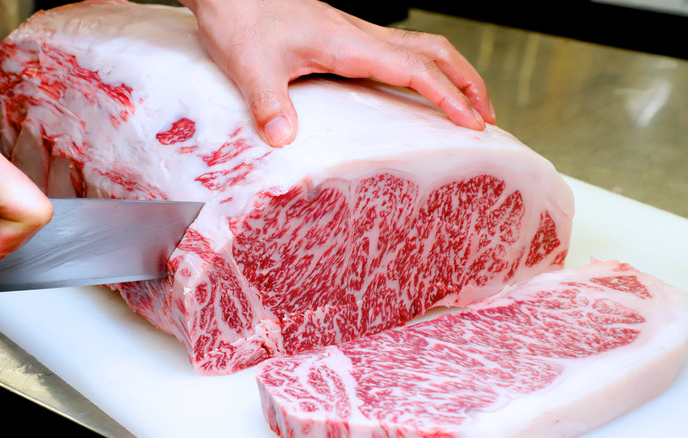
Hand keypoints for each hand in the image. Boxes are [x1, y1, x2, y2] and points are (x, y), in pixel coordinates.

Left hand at [180, 0, 494, 146]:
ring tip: (468, 104)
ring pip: (422, 47)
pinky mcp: (346, 38)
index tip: (473, 123)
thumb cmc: (241, 20)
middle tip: (486, 117)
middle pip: (434, 51)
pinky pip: (400, 51)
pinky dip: (425, 70)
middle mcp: (359, 36)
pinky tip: (420, 90)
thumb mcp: (251, 66)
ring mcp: (355, 35)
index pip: (415, 69)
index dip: (448, 96)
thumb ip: (269, 104)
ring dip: (452, 73)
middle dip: (467, 82)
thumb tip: (283, 140)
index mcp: (348, 44)